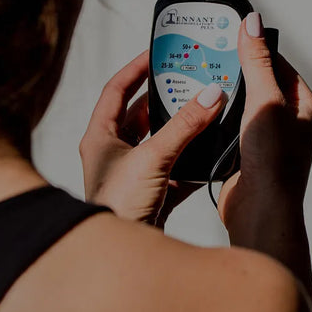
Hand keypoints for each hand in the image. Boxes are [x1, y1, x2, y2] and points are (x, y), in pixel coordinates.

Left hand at [79, 51, 227, 225]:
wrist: (119, 257)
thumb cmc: (118, 206)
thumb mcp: (153, 158)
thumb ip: (184, 126)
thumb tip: (210, 94)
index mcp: (100, 137)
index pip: (116, 89)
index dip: (136, 68)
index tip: (159, 54)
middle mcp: (112, 154)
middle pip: (141, 115)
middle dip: (167, 99)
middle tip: (192, 80)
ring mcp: (131, 175)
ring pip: (160, 142)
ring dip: (182, 130)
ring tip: (207, 110)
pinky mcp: (149, 195)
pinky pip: (173, 170)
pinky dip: (191, 162)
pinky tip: (212, 155)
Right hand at [216, 11, 311, 230]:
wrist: (260, 210)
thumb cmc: (274, 163)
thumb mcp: (265, 102)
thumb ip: (257, 62)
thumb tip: (252, 24)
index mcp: (305, 108)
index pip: (281, 66)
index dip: (258, 50)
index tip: (233, 36)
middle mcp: (290, 124)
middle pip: (260, 84)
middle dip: (237, 72)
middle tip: (213, 56)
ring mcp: (268, 141)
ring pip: (243, 107)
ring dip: (225, 97)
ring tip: (204, 81)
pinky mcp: (247, 155)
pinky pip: (231, 128)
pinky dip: (217, 119)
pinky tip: (203, 112)